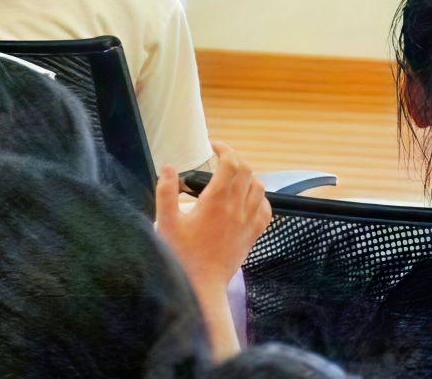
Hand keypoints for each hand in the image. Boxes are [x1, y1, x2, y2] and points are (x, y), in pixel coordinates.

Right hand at [155, 141, 271, 293]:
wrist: (202, 284)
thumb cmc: (181, 254)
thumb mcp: (165, 220)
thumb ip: (166, 191)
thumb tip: (167, 168)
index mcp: (217, 201)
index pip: (231, 163)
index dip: (224, 149)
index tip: (211, 146)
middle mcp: (237, 208)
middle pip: (247, 171)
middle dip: (234, 158)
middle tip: (218, 158)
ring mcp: (248, 222)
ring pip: (259, 188)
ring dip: (247, 176)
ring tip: (231, 177)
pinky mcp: (252, 235)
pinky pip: (266, 210)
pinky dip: (259, 198)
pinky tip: (246, 199)